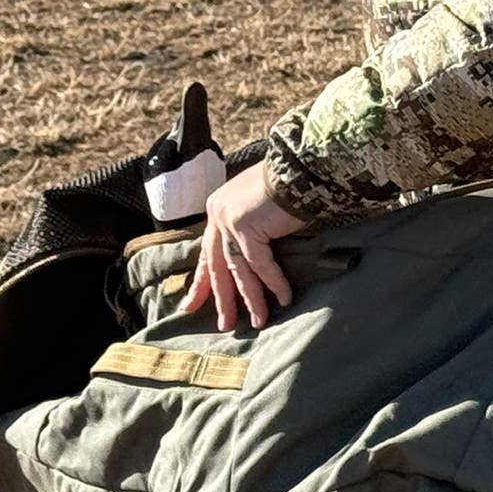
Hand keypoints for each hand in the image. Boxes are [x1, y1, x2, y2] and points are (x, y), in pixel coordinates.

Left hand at [180, 163, 306, 329]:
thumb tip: (253, 255)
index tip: (193, 305)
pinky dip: (274, 283)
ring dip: (251, 298)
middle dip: (221, 298)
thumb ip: (248, 226)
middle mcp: (218, 215)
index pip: (207, 252)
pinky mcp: (246, 228)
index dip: (202, 281)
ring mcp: (229, 221)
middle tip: (224, 324)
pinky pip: (261, 264)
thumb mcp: (258, 205)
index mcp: (217, 209)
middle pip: (218, 265)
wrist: (299, 167)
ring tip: (258, 321)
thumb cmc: (285, 184)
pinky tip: (284, 298)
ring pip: (238, 270)